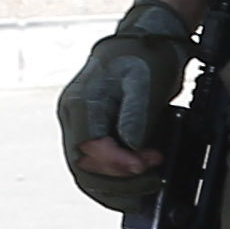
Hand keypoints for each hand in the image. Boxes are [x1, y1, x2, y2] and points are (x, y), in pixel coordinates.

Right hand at [58, 0, 194, 211]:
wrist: (147, 42)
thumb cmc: (146, 57)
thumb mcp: (145, 82)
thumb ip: (135, 115)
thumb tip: (131, 147)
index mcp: (81, 104)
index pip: (87, 148)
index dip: (116, 164)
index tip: (146, 164)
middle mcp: (74, 118)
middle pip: (84, 168)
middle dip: (121, 180)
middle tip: (155, 174)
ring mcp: (82, 127)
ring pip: (89, 174)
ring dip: (120, 186)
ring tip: (153, 178)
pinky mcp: (95, 133)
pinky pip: (99, 167)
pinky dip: (119, 180)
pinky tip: (142, 179)